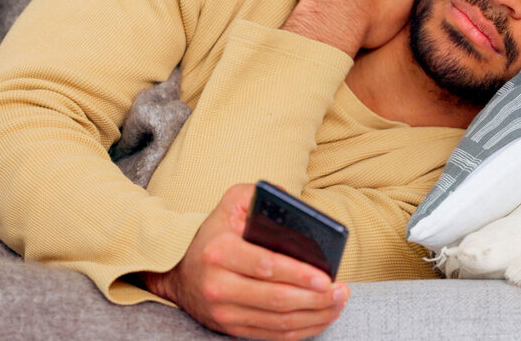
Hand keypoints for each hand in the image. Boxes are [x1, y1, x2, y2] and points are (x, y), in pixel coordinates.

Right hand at [143, 184, 348, 339]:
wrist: (179, 270)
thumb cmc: (215, 234)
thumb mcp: (231, 204)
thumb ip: (259, 195)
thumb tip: (293, 203)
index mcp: (220, 251)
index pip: (266, 266)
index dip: (298, 274)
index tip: (325, 277)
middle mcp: (218, 285)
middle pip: (276, 299)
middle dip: (315, 298)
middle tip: (341, 292)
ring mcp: (224, 311)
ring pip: (278, 321)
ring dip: (314, 316)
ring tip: (338, 303)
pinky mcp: (231, 327)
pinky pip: (272, 335)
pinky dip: (301, 330)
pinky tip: (320, 318)